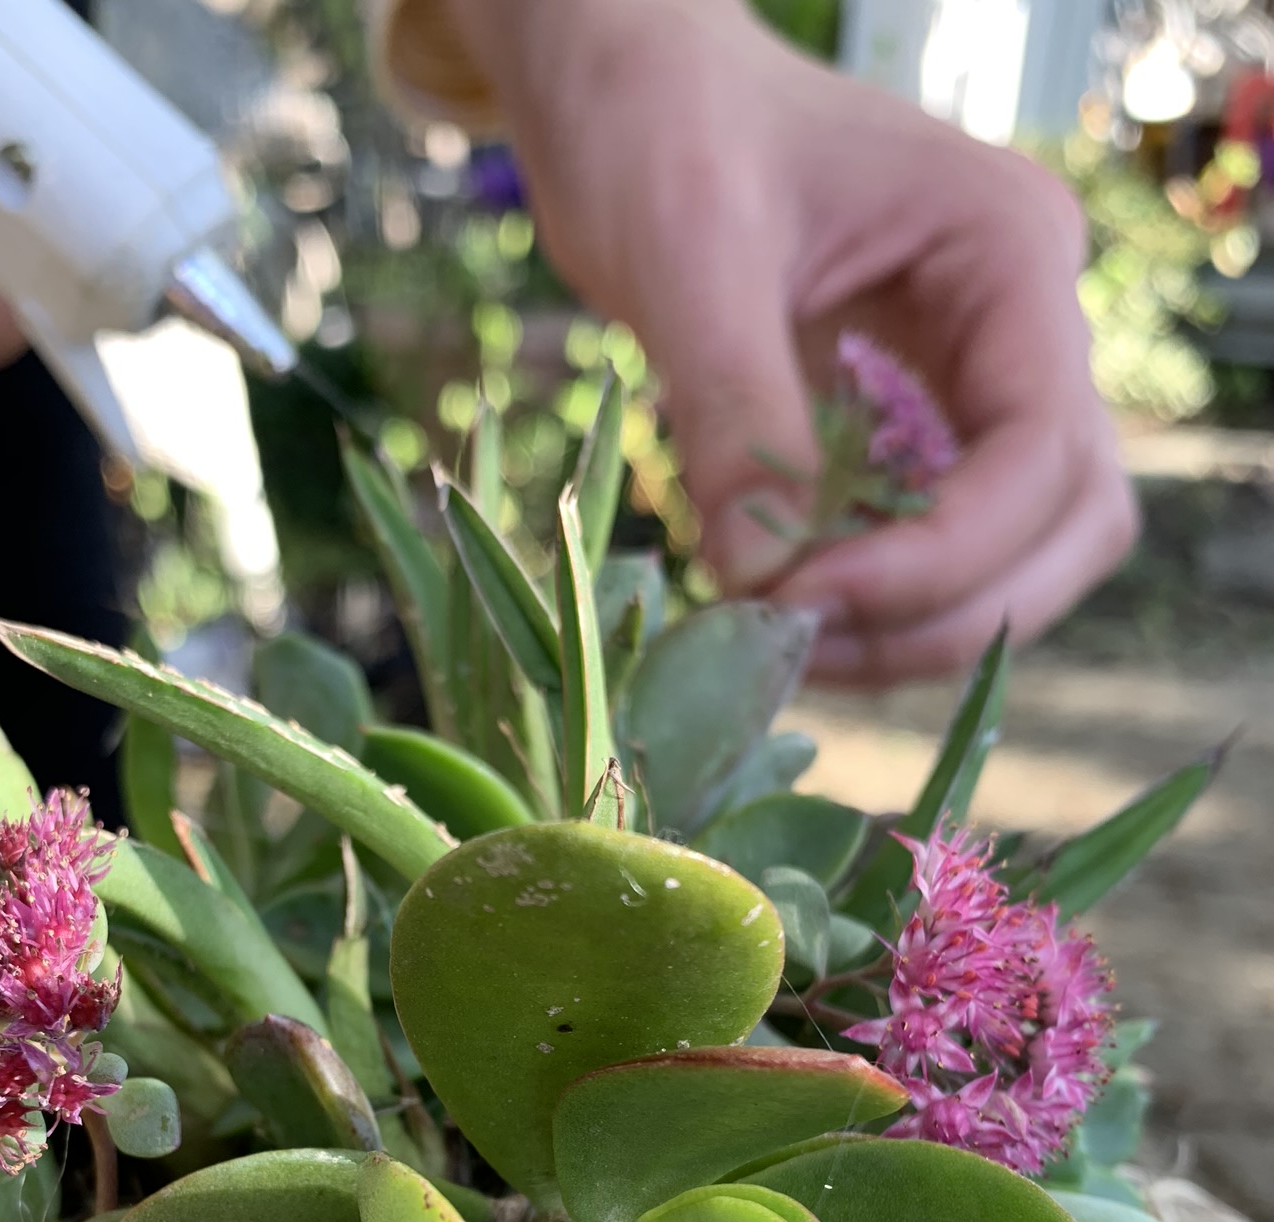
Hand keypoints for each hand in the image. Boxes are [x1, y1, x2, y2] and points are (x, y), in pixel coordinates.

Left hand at [445, 0, 1136, 683]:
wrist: (632, 94)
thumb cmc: (661, 131)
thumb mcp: (687, 262)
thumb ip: (736, 419)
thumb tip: (765, 584)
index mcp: (1005, 250)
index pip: (1041, 450)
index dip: (942, 557)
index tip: (807, 598)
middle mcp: (1024, 320)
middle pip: (1069, 519)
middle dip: (950, 610)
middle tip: (806, 647)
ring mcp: (983, 374)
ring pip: (1028, 549)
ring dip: (925, 626)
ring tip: (791, 645)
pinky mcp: (922, 421)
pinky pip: (949, 540)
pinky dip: (888, 603)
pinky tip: (793, 613)